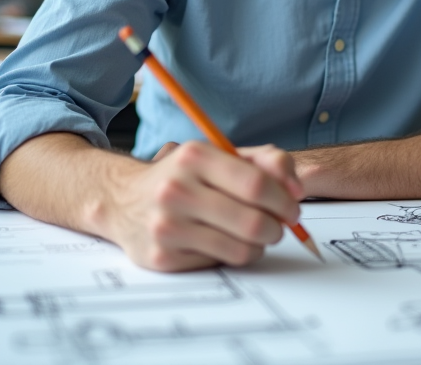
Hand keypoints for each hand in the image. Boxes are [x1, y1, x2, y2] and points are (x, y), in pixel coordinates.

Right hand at [102, 141, 304, 271]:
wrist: (123, 200)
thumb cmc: (184, 176)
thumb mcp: (221, 155)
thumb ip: (266, 161)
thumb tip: (296, 189)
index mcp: (194, 157)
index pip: (257, 184)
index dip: (284, 200)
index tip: (293, 207)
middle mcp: (175, 189)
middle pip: (253, 222)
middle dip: (277, 228)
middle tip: (278, 226)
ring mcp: (166, 226)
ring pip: (241, 249)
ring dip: (259, 246)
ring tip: (253, 235)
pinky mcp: (162, 258)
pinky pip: (219, 264)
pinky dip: (232, 256)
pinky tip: (222, 242)